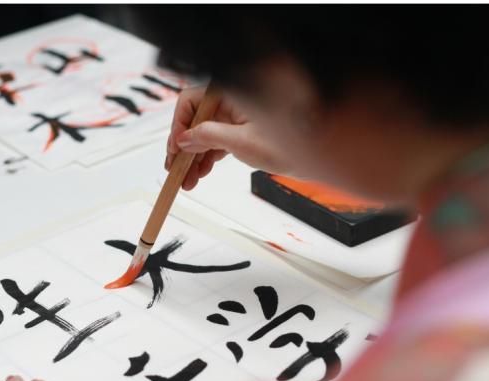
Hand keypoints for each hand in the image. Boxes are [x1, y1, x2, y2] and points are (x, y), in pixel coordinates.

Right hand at [166, 86, 291, 189]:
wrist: (313, 154)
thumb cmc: (289, 142)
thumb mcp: (242, 141)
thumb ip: (209, 137)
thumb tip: (184, 138)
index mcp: (230, 93)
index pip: (191, 101)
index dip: (179, 125)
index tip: (175, 148)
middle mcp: (230, 101)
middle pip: (194, 120)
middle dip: (183, 146)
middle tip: (175, 169)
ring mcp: (234, 116)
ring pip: (202, 133)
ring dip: (192, 157)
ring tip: (187, 179)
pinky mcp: (239, 130)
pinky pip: (215, 141)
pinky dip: (206, 157)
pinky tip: (200, 173)